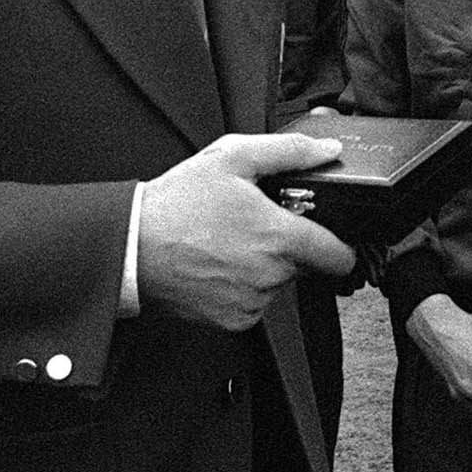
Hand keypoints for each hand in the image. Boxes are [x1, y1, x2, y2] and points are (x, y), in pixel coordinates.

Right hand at [136, 132, 355, 331]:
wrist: (130, 248)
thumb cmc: (176, 204)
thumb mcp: (233, 157)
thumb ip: (289, 152)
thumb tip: (327, 150)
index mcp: (279, 238)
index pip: (340, 255)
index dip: (341, 243)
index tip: (331, 235)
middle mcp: (270, 276)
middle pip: (307, 265)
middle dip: (292, 245)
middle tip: (258, 224)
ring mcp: (252, 302)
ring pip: (279, 283)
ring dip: (266, 265)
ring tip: (230, 241)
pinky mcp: (233, 321)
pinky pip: (255, 302)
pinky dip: (244, 286)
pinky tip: (219, 264)